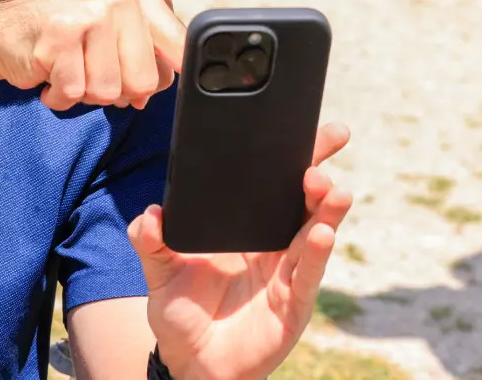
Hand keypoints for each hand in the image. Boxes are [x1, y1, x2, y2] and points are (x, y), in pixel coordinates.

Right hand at [0, 0, 183, 111]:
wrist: (0, 32)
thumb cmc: (62, 40)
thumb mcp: (109, 42)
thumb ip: (140, 64)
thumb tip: (148, 95)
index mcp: (138, 1)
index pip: (179, 48)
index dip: (169, 78)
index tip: (150, 88)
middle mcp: (119, 1)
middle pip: (143, 82)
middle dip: (114, 92)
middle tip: (88, 72)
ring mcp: (89, 16)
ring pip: (107, 91)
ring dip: (82, 94)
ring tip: (66, 69)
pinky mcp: (60, 36)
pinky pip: (73, 93)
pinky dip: (58, 97)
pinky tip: (48, 75)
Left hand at [130, 123, 352, 379]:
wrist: (193, 365)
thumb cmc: (181, 313)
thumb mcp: (159, 273)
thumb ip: (151, 242)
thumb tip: (149, 215)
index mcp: (245, 225)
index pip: (271, 182)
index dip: (292, 153)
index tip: (310, 125)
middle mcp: (272, 242)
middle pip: (302, 198)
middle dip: (318, 168)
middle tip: (330, 140)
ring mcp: (285, 271)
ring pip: (310, 230)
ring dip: (323, 208)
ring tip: (332, 188)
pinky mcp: (293, 303)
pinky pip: (305, 273)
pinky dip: (315, 253)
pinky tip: (321, 232)